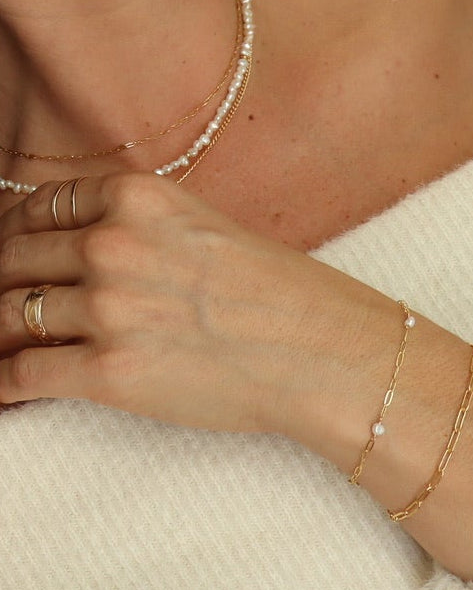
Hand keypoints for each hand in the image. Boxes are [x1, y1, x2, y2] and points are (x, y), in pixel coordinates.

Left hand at [0, 173, 355, 430]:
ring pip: (4, 316)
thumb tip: (88, 259)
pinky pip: (20, 374)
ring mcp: (107, 309)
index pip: (36, 207)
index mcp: (138, 199)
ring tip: (1, 348)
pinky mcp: (110, 372)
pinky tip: (3, 390)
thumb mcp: (209, 231)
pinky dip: (2, 383)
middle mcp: (112, 246)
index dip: (13, 235)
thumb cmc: (285, 297)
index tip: (10, 257)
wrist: (324, 352)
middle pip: (11, 259)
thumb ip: (143, 231)